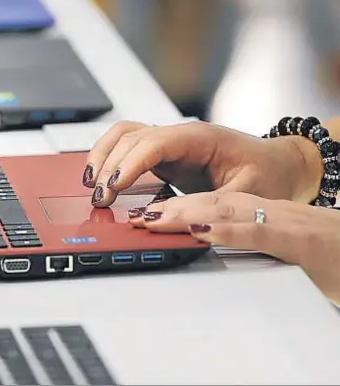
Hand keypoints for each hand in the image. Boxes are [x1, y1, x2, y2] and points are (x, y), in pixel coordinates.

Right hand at [84, 121, 323, 206]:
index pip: (153, 142)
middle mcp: (180, 136)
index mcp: (200, 137)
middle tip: (99, 197)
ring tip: (90, 184)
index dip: (129, 163)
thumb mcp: (248, 195)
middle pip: (131, 138)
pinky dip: (110, 157)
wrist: (282, 166)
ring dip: (103, 156)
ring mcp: (170, 143)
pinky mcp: (164, 155)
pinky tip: (101, 177)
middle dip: (110, 167)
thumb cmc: (270, 174)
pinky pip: (128, 146)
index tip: (113, 185)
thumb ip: (212, 207)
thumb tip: (176, 219)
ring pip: (124, 136)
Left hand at [127, 192, 339, 303]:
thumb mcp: (275, 246)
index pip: (207, 203)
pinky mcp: (299, 241)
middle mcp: (265, 212)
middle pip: (209, 202)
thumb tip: (199, 245)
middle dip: (168, 209)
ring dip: (186, 214)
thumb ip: (241, 241)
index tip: (141, 216)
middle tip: (134, 217)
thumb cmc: (324, 252)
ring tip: (153, 219)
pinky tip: (201, 230)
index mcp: (257, 212)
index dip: (172, 206)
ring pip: (227, 211)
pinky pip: (258, 232)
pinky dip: (227, 230)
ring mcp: (281, 224)